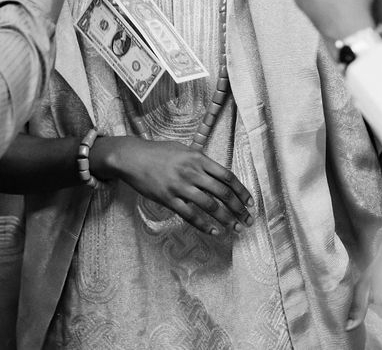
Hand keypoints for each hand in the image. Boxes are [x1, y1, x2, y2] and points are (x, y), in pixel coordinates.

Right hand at [91, 136, 253, 234]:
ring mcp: (180, 186)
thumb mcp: (183, 149)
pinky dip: (204, 225)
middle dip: (238, 209)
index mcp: (198, 158)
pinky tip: (214, 232)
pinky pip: (190, 215)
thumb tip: (216, 173)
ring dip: (226, 219)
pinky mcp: (168, 198)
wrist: (132, 157)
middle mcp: (192, 172)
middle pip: (222, 193)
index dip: (241, 191)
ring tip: (235, 228)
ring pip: (210, 206)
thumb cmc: (157, 152)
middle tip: (247, 220)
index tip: (250, 203)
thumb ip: (200, 160)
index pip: (227, 176)